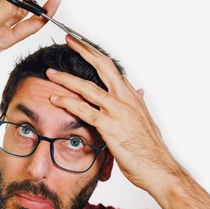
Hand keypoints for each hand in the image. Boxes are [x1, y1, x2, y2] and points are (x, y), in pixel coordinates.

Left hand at [47, 35, 180, 193]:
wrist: (158, 168)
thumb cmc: (150, 149)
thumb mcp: (145, 121)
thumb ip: (139, 104)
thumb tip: (139, 91)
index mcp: (133, 97)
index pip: (113, 69)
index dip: (98, 55)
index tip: (85, 45)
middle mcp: (126, 99)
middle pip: (103, 67)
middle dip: (84, 50)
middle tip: (69, 39)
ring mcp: (118, 111)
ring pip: (89, 88)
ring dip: (67, 78)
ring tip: (51, 73)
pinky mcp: (110, 126)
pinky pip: (84, 110)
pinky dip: (68, 102)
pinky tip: (55, 98)